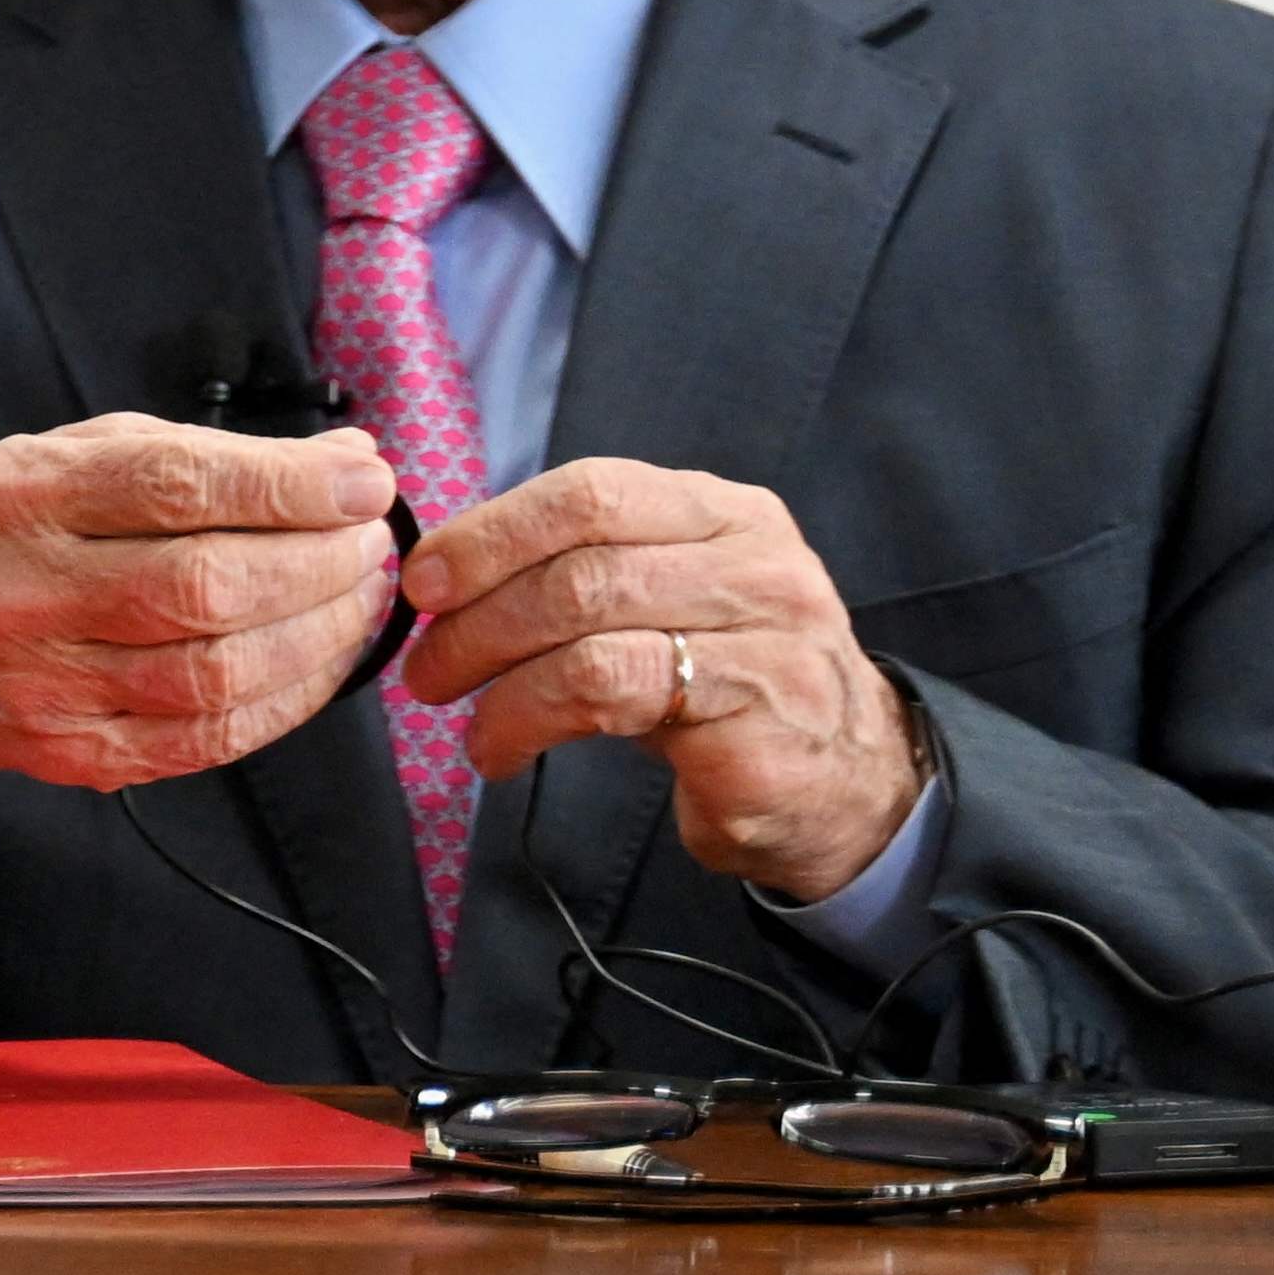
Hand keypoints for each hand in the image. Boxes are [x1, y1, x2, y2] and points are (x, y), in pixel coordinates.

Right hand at [0, 416, 404, 821]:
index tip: (365, 485)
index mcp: (24, 495)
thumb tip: (344, 466)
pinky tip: (315, 668)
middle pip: (204, 585)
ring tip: (357, 602)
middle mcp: (24, 590)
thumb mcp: (65, 458)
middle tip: (370, 546)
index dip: (286, 487)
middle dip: (317, 565)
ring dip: (317, 638)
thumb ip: (198, 456)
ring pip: (214, 671)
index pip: (172, 485)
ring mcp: (43, 683)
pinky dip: (282, 706)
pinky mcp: (68, 753)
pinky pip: (201, 741)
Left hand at [395, 459, 923, 903]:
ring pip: (590, 632)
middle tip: (426, 668)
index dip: (491, 533)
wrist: (850, 783)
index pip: (590, 491)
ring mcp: (768, 643)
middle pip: (582, 565)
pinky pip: (614, 701)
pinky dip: (531, 723)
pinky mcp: (757, 724)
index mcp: (726, 513)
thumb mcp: (667, 599)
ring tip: (463, 719)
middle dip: (477, 617)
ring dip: (497, 679)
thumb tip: (445, 572)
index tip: (424, 581)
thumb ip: (584, 566)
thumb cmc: (727, 682)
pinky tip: (504, 752)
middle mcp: (757, 565)